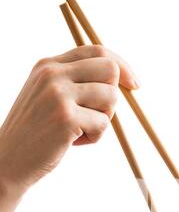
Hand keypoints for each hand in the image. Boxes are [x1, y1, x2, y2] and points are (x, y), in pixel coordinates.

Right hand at [0, 45, 138, 196]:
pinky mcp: (65, 118)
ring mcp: (58, 94)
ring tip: (81, 131)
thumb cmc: (35, 133)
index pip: (96, 51)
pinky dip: (95, 138)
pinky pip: (103, 124)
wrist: (8, 160)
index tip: (134, 83)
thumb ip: (74, 82)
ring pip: (111, 97)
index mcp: (48, 65)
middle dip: (114, 96)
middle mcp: (53, 74)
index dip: (121, 66)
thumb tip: (119, 79)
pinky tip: (73, 143)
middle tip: (98, 115)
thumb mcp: (47, 96)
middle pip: (110, 68)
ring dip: (104, 120)